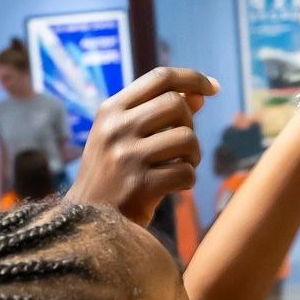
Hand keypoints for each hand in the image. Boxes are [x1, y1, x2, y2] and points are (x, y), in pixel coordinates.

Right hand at [69, 67, 215, 226]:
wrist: (87, 221)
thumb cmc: (112, 174)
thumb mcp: (124, 136)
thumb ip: (158, 113)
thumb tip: (199, 94)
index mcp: (110, 110)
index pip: (160, 78)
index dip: (192, 78)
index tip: (212, 87)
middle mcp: (116, 129)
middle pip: (177, 104)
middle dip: (190, 124)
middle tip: (183, 146)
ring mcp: (126, 157)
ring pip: (187, 138)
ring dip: (193, 156)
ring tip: (180, 167)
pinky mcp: (139, 186)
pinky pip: (186, 172)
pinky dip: (187, 180)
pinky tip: (174, 187)